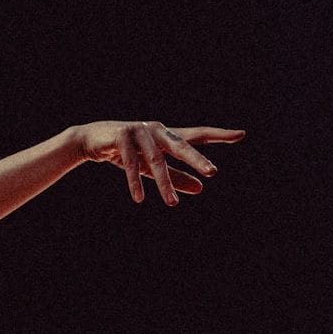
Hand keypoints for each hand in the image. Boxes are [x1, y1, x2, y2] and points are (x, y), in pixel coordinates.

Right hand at [74, 121, 245, 204]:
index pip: (197, 135)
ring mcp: (139, 131)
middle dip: (196, 159)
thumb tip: (201, 189)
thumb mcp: (152, 168)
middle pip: (181, 145)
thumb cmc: (126, 152)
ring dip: (164, 182)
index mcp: (168, 135)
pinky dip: (134, 181)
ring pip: (155, 160)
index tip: (241, 134)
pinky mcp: (121, 136)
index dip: (218, 135)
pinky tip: (139, 198)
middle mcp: (157, 130)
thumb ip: (176, 177)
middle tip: (212, 172)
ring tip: (172, 203)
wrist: (92, 141)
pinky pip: (130, 163)